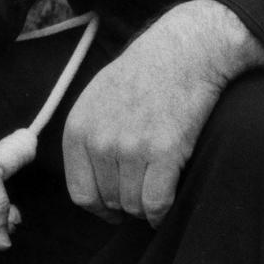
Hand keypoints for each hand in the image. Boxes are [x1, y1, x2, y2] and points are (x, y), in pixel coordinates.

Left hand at [62, 0, 263, 228]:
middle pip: (110, 201)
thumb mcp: (97, 97)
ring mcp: (131, 148)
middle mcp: (99, 140)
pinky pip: (157, 204)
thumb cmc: (145, 72)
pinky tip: (168, 202)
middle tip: (143, 188)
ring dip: (146, 205)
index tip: (114, 207)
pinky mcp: (164, 152)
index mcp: (78, 128)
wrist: (185, 51)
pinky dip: (163, 212)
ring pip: (134, 206)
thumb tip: (93, 184)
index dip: (100, 207)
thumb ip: (88, 138)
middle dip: (127, 202)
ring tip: (157, 184)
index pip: (80, 193)